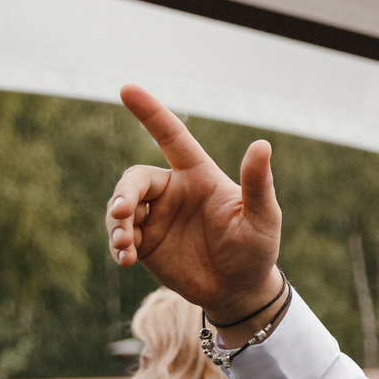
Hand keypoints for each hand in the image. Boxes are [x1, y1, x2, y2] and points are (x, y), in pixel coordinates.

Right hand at [106, 85, 282, 322]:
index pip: (171, 136)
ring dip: (116, 223)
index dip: (150, 113)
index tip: (126, 88)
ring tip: (125, 244)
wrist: (240, 290)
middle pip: (135, 179)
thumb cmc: (256, 248)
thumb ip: (257, 184)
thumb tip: (262, 144)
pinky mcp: (145, 243)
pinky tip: (124, 259)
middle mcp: (173, 191)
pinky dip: (117, 245)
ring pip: (121, 207)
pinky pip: (120, 237)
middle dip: (124, 194)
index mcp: (198, 175)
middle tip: (123, 213)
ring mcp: (156, 217)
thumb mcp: (262, 217)